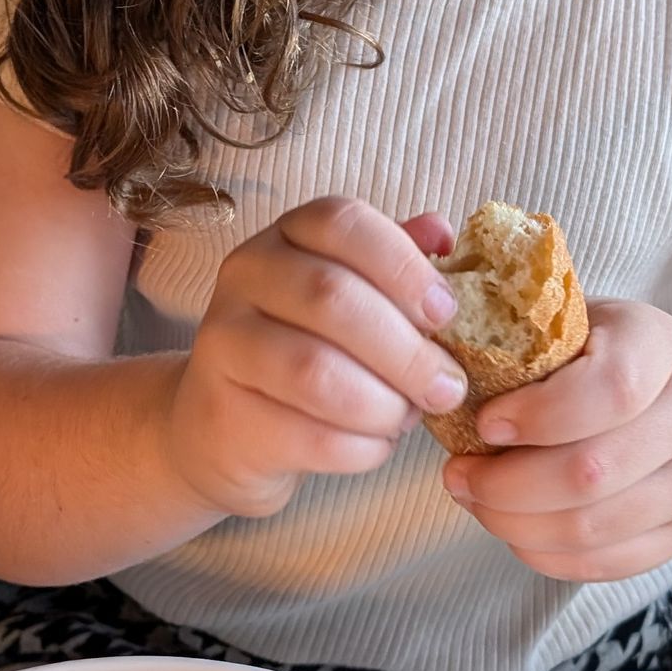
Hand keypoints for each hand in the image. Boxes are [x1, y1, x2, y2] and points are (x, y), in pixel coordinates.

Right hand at [167, 199, 466, 517]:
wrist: (225, 428)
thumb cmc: (306, 350)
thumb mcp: (353, 297)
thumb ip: (395, 264)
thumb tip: (441, 236)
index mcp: (284, 236)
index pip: (341, 223)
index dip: (404, 266)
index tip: (446, 313)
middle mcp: (244, 276)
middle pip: (331, 298)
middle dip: (406, 351)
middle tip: (448, 387)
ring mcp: (223, 345)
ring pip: (315, 371)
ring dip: (383, 404)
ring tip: (407, 418)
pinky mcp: (225, 415)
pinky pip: (307, 435)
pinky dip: (360, 447)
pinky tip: (376, 445)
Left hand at [443, 300, 671, 580]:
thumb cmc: (605, 353)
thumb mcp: (573, 323)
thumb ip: (519, 339)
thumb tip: (438, 371)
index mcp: (663, 347)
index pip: (612, 390)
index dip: (539, 416)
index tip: (484, 424)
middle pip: (592, 473)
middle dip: (506, 485)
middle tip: (456, 475)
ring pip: (593, 528)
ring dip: (515, 524)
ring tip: (476, 500)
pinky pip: (605, 563)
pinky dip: (545, 554)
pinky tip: (513, 529)